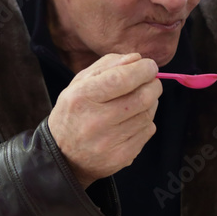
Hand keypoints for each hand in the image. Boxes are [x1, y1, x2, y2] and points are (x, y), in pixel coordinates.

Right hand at [48, 53, 161, 187]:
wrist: (64, 155)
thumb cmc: (75, 112)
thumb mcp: (80, 83)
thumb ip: (107, 66)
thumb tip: (137, 59)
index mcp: (81, 97)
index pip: (121, 79)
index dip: (142, 70)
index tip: (150, 66)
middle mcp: (95, 121)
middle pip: (141, 98)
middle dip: (153, 85)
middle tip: (151, 81)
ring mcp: (109, 142)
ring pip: (148, 115)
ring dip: (150, 103)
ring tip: (139, 100)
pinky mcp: (122, 156)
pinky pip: (148, 131)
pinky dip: (146, 121)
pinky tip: (133, 120)